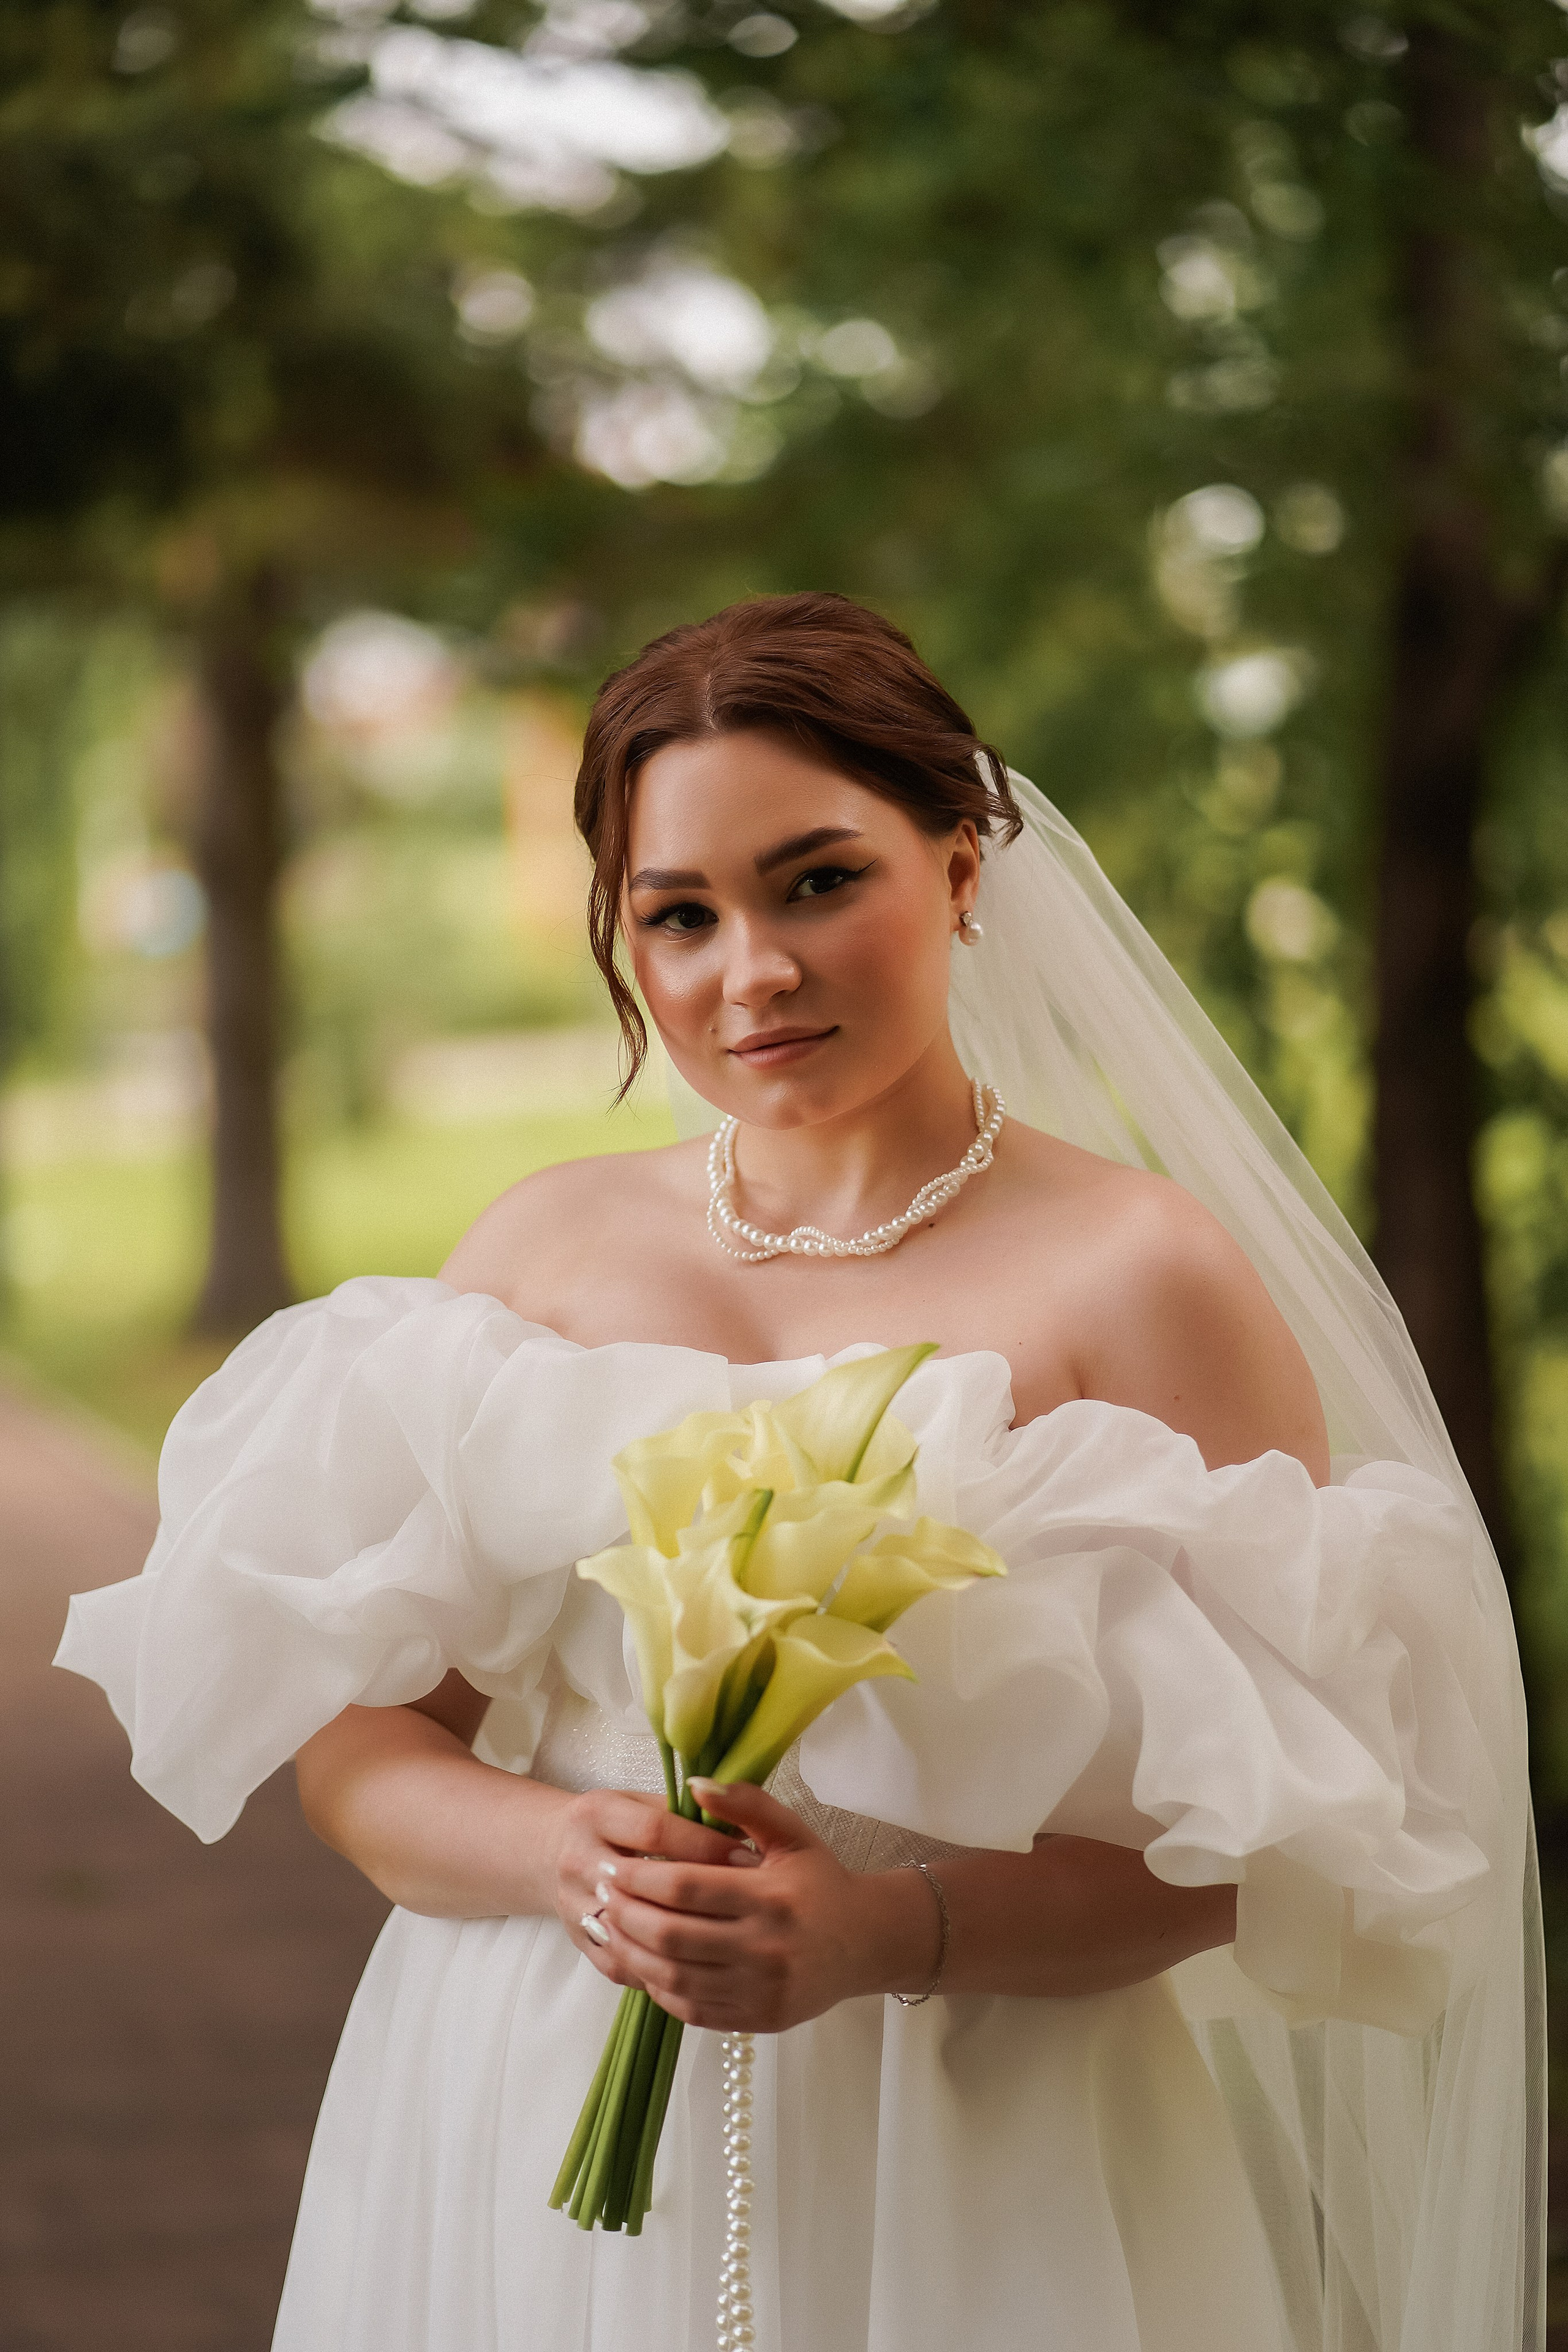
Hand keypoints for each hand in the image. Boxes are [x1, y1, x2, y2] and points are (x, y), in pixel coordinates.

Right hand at [553, 1787, 737, 1977]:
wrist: (555, 1852)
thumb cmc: (616, 1824)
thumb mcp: (641, 1802)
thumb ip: (684, 1813)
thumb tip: (743, 1830)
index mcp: (596, 1814)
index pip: (656, 1831)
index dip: (706, 1845)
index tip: (748, 1859)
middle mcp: (578, 1859)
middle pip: (643, 1883)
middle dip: (700, 1893)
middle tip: (748, 1903)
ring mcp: (574, 1905)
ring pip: (633, 1931)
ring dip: (683, 1937)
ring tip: (729, 1937)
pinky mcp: (579, 1941)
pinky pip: (624, 1964)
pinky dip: (660, 1967)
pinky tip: (698, 1965)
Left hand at [587, 1779, 939, 2033]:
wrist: (864, 1944)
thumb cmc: (821, 1882)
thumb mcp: (791, 1834)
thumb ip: (745, 1804)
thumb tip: (694, 1783)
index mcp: (771, 1898)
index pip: (686, 1888)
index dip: (641, 1877)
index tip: (615, 1865)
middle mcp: (765, 1949)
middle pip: (672, 1935)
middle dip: (626, 1914)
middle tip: (602, 1896)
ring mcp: (760, 1991)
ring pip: (674, 1978)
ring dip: (633, 1952)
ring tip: (612, 1927)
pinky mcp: (756, 2020)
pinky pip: (691, 2009)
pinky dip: (659, 1987)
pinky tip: (644, 1962)